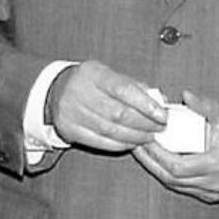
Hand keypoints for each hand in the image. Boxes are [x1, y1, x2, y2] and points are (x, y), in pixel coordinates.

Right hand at [48, 61, 166, 151]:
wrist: (56, 90)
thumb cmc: (89, 82)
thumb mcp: (108, 75)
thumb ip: (133, 86)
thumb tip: (158, 102)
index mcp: (93, 73)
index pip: (123, 90)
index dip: (146, 105)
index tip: (163, 115)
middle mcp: (79, 91)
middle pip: (118, 113)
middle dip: (144, 124)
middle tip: (159, 128)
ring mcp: (72, 112)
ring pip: (110, 130)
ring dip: (135, 136)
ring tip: (148, 137)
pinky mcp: (68, 129)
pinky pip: (99, 141)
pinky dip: (120, 144)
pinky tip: (131, 143)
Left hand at [132, 90, 218, 203]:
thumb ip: (204, 104)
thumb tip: (184, 95)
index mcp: (218, 165)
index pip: (178, 167)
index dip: (157, 155)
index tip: (146, 139)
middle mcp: (216, 183)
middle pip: (172, 179)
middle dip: (151, 162)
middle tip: (137, 145)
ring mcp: (214, 192)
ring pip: (175, 185)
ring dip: (156, 169)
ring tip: (142, 151)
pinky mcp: (212, 194)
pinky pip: (183, 187)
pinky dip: (168, 174)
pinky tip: (156, 161)